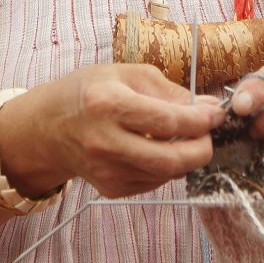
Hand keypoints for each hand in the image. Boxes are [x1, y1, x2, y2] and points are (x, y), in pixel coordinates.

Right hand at [0, 64, 225, 199]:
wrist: (48, 127)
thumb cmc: (89, 92)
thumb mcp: (125, 74)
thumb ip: (168, 90)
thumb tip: (208, 107)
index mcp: (107, 104)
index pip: (168, 121)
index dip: (200, 120)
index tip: (216, 113)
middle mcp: (104, 141)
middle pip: (171, 159)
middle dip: (201, 149)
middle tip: (208, 135)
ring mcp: (106, 170)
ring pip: (166, 174)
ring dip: (186, 158)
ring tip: (187, 138)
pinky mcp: (110, 189)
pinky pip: (154, 182)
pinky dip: (167, 167)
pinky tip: (159, 149)